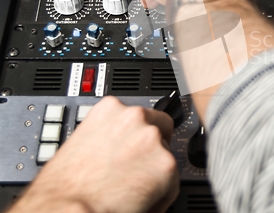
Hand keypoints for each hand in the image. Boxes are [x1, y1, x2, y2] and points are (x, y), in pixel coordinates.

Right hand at [9, 97, 178, 212]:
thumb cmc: (64, 186)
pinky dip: (161, 196)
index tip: (133, 147)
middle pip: (160, 129)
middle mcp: (135, 117)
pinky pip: (172, 183)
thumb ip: (105, 134)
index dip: (137, 136)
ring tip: (133, 190)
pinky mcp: (167, 164)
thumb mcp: (80, 142)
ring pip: (166, 157)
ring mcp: (152, 139)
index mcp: (110, 108)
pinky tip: (141, 202)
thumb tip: (116, 144)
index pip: (138, 116)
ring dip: (155, 173)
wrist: (67, 208)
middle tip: (139, 170)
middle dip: (153, 149)